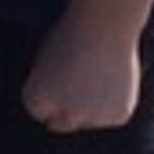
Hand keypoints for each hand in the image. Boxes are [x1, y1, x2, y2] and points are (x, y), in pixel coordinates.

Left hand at [22, 15, 141, 132]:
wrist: (103, 28)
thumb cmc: (69, 39)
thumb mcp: (45, 66)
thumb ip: (49, 92)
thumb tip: (57, 110)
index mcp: (36, 101)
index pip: (40, 114)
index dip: (50, 99)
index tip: (58, 85)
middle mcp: (62, 114)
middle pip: (62, 125)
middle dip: (68, 112)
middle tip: (78, 88)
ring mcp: (91, 118)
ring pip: (90, 119)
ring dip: (93, 106)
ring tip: (97, 75)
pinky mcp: (117, 116)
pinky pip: (112, 115)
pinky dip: (113, 103)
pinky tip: (113, 80)